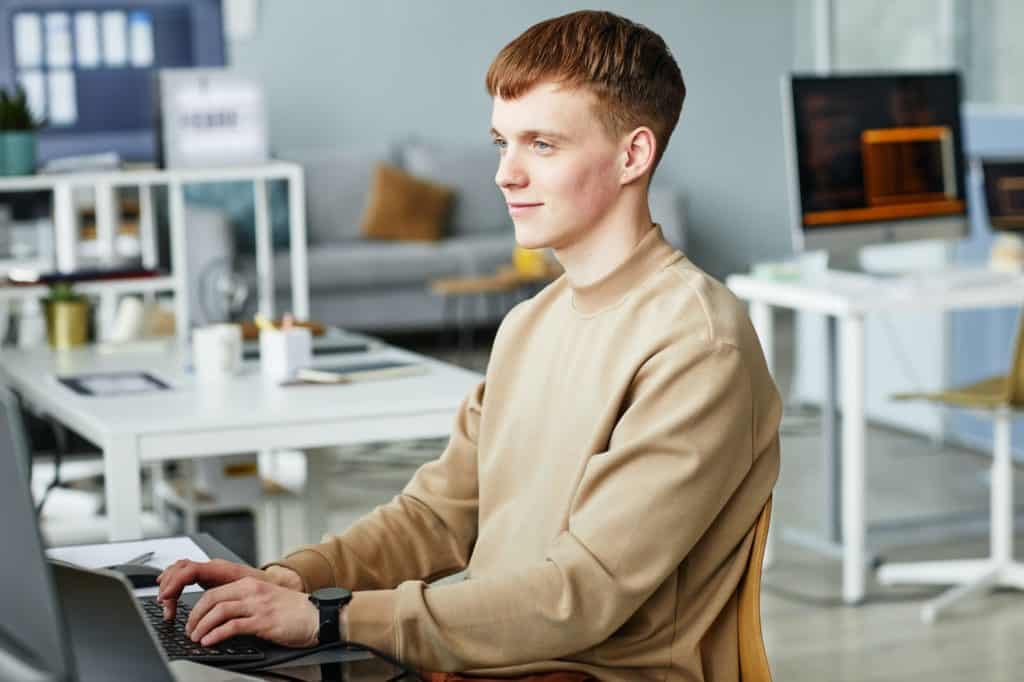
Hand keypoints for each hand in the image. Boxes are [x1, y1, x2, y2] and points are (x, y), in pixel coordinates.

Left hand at [184, 577, 318, 648]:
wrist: (317, 615)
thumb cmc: (294, 611)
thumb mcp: (266, 599)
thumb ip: (246, 602)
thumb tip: (222, 616)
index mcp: (251, 584)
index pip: (215, 591)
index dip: (198, 607)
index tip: (192, 620)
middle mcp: (252, 591)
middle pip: (212, 599)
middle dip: (195, 616)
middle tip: (190, 630)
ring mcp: (258, 605)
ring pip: (219, 611)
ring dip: (202, 626)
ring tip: (196, 638)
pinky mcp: (263, 621)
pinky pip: (233, 626)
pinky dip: (217, 635)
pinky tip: (210, 641)